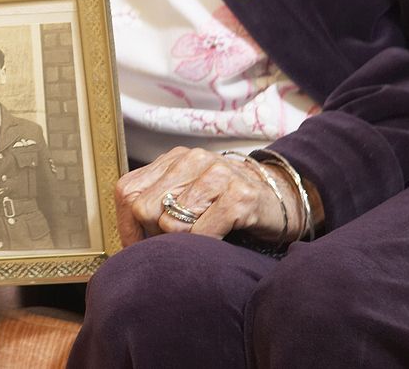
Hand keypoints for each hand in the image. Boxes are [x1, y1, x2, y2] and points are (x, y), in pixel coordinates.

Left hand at [113, 146, 301, 247]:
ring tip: (202, 238)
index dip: (127, 226)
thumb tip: (127, 240)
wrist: (282, 198)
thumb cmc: (227, 203)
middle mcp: (193, 160)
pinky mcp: (240, 196)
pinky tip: (220, 240)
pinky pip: (203, 233)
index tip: (138, 248)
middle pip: (145, 209)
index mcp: (173, 159)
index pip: (127, 192)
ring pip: (172, 223)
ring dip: (184, 241)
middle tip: (174, 247)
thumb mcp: (188, 195)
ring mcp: (218, 174)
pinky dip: (206, 245)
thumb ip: (158, 204)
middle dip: (154, 237)